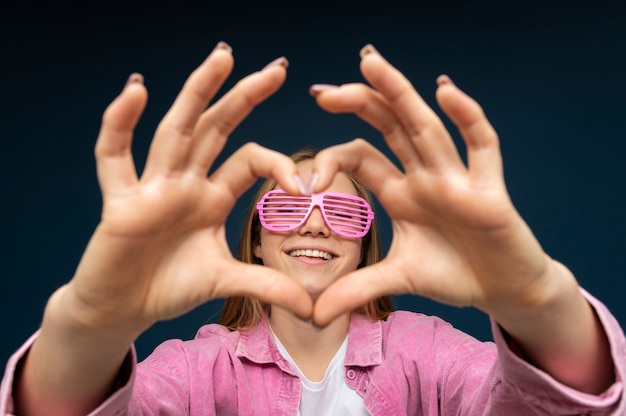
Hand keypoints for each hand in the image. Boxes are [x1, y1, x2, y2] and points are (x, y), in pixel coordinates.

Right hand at [60, 43, 312, 334]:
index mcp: (211, 195)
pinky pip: (115, 158)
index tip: (305, 186)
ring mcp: (152, 188)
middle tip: (278, 68)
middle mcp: (185, 182)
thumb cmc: (168, 287)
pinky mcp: (120, 202)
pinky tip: (136, 91)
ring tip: (222, 57)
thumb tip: (311, 308)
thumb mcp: (225, 281)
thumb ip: (266, 285)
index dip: (278, 164)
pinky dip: (121, 125)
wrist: (121, 311)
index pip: (249, 159)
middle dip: (245, 96)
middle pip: (216, 128)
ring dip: (197, 93)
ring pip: (176, 131)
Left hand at [309, 45, 572, 325]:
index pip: (362, 156)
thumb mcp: (398, 279)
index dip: (331, 158)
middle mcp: (425, 176)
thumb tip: (314, 315)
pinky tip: (445, 91)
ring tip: (369, 62)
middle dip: (358, 103)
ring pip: (426, 126)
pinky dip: (467, 118)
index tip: (304, 179)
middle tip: (321, 90)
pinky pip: (482, 146)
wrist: (503, 290)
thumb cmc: (455, 274)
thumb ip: (357, 290)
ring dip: (399, 93)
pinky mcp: (490, 189)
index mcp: (401, 191)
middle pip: (389, 127)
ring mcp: (457, 178)